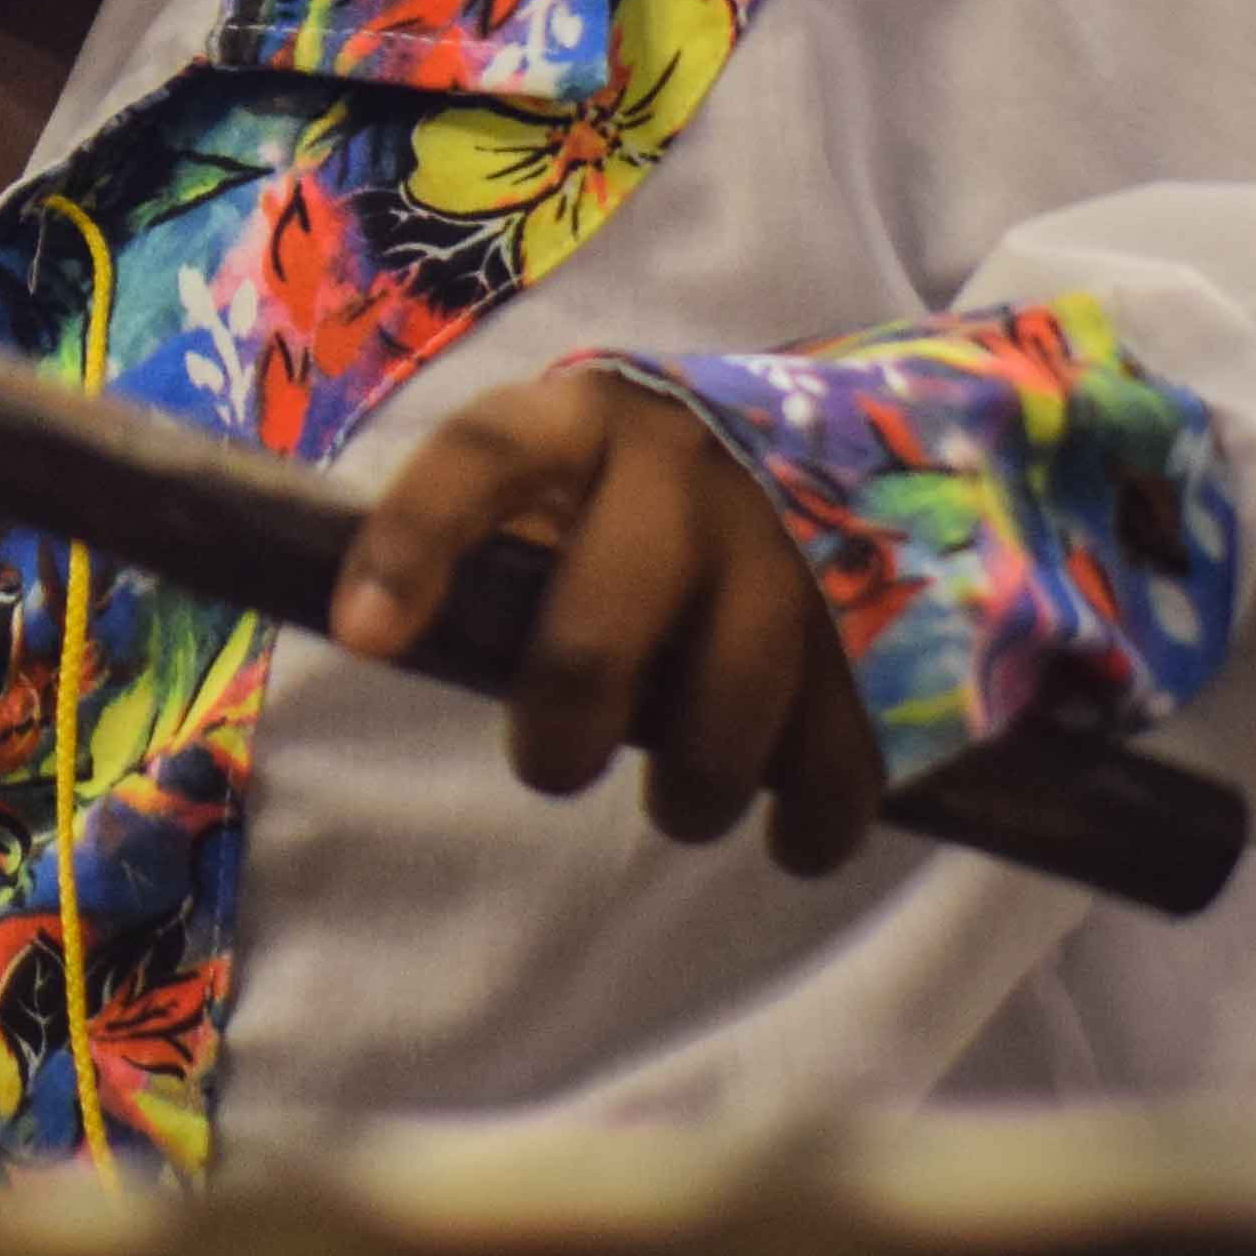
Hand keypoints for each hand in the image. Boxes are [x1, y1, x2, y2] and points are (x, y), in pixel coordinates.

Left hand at [333, 358, 884, 876]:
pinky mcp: (893, 620)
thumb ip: (511, 537)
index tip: (363, 639)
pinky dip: (807, 824)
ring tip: (684, 801)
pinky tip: (790, 835)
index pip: (482, 458)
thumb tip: (388, 637)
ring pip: (720, 717)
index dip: (414, 543)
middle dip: (559, 733)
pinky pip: (839, 758)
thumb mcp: (585, 469)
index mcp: (587, 421)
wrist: (879, 439)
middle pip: (593, 636)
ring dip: (692, 794)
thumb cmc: (661, 490)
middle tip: (556, 765)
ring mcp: (795, 542)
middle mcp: (689, 468)